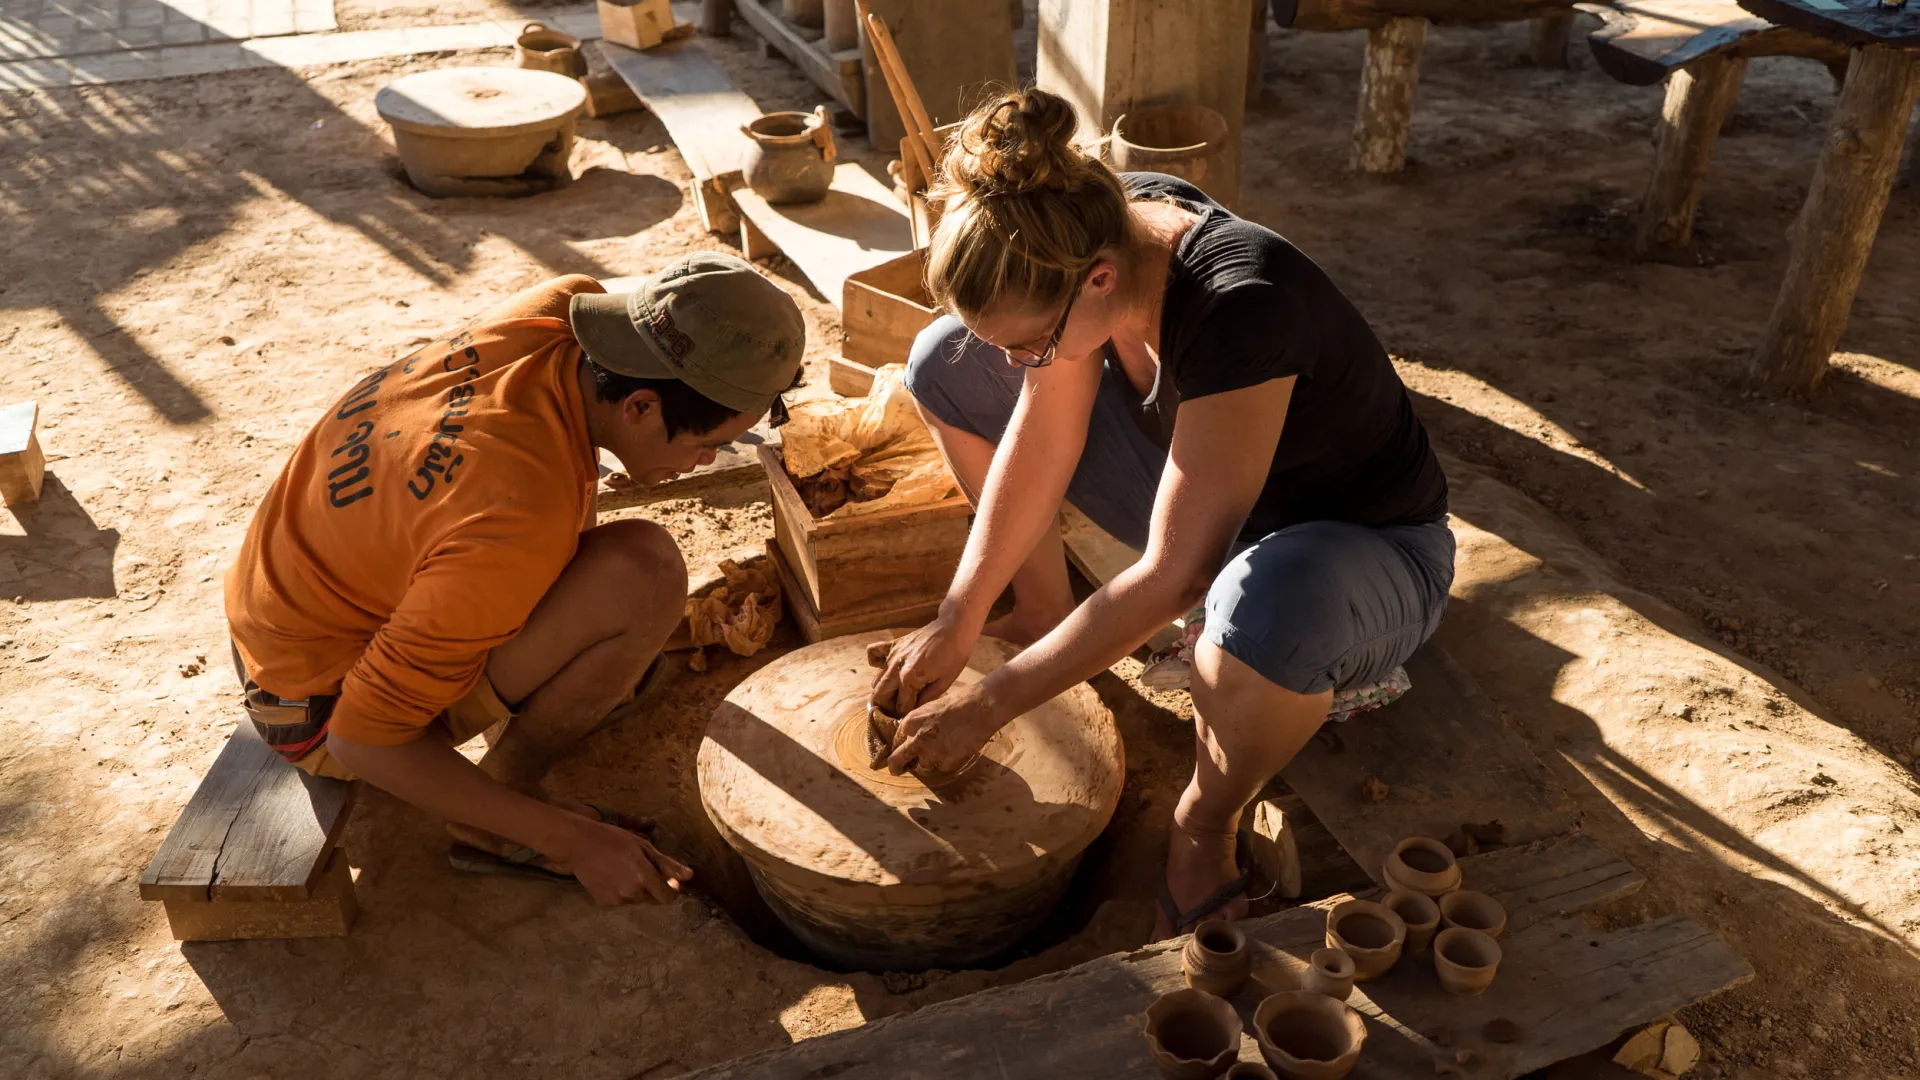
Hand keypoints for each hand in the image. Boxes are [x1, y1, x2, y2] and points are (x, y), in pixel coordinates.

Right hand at [553, 816, 693, 906]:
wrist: (579, 844)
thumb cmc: (613, 840)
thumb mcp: (644, 847)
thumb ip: (667, 864)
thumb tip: (690, 876)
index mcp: (644, 876)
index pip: (668, 897)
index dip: (671, 890)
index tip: (668, 880)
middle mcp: (632, 892)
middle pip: (653, 899)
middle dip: (653, 887)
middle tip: (639, 867)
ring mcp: (617, 900)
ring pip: (637, 900)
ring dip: (636, 890)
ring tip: (622, 870)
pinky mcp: (604, 903)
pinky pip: (621, 902)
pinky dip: (621, 892)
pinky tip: (611, 877)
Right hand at [870, 615, 976, 718]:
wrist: (954, 628)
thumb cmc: (954, 655)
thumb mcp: (945, 683)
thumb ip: (926, 699)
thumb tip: (914, 711)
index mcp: (910, 678)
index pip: (900, 706)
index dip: (906, 714)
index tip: (911, 716)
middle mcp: (897, 667)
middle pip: (880, 696)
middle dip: (888, 707)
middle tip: (901, 708)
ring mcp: (893, 655)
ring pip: (876, 681)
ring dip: (884, 690)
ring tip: (897, 693)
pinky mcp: (893, 645)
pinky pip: (873, 652)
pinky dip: (876, 662)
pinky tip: (886, 668)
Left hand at [887, 680, 1005, 776]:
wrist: (981, 708)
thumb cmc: (959, 702)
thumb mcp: (930, 708)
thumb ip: (917, 724)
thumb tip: (911, 736)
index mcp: (910, 723)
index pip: (895, 742)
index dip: (899, 748)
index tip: (901, 753)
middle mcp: (916, 739)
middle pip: (896, 762)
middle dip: (896, 768)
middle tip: (897, 771)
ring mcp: (930, 753)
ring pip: (921, 767)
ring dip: (928, 763)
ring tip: (942, 751)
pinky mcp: (946, 763)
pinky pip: (941, 768)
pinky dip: (946, 762)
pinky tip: (956, 749)